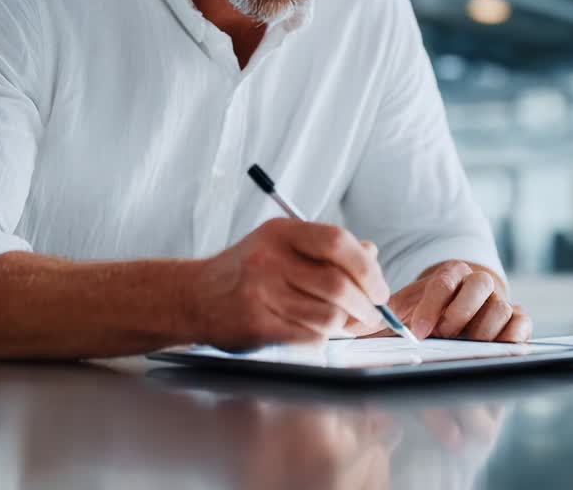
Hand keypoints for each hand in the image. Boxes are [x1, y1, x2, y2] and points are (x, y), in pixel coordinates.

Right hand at [191, 218, 390, 350]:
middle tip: (371, 315)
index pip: (337, 242)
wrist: (193, 297)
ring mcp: (261, 292)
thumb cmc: (245, 271)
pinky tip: (318, 335)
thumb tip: (370, 253)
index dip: (367, 267)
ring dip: (345, 326)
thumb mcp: (282, 245)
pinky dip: (322, 340)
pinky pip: (308, 337)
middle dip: (365, 305)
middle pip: (338, 284)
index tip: (378, 288)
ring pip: (327, 315)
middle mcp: (270, 259)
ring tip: (345, 326)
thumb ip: (326, 248)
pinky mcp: (256, 324)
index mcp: (281, 232)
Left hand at [349, 261, 530, 342]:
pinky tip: (490, 352)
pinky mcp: (516, 322)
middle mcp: (478, 284)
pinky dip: (511, 337)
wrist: (453, 321)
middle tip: (443, 336)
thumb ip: (373, 318)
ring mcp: (500, 302)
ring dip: (482, 331)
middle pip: (479, 286)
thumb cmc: (421, 318)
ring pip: (502, 307)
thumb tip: (342, 322)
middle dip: (459, 313)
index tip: (418, 331)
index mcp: (449, 275)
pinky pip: (522, 324)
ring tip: (463, 349)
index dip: (432, 304)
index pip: (444, 280)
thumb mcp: (397, 314)